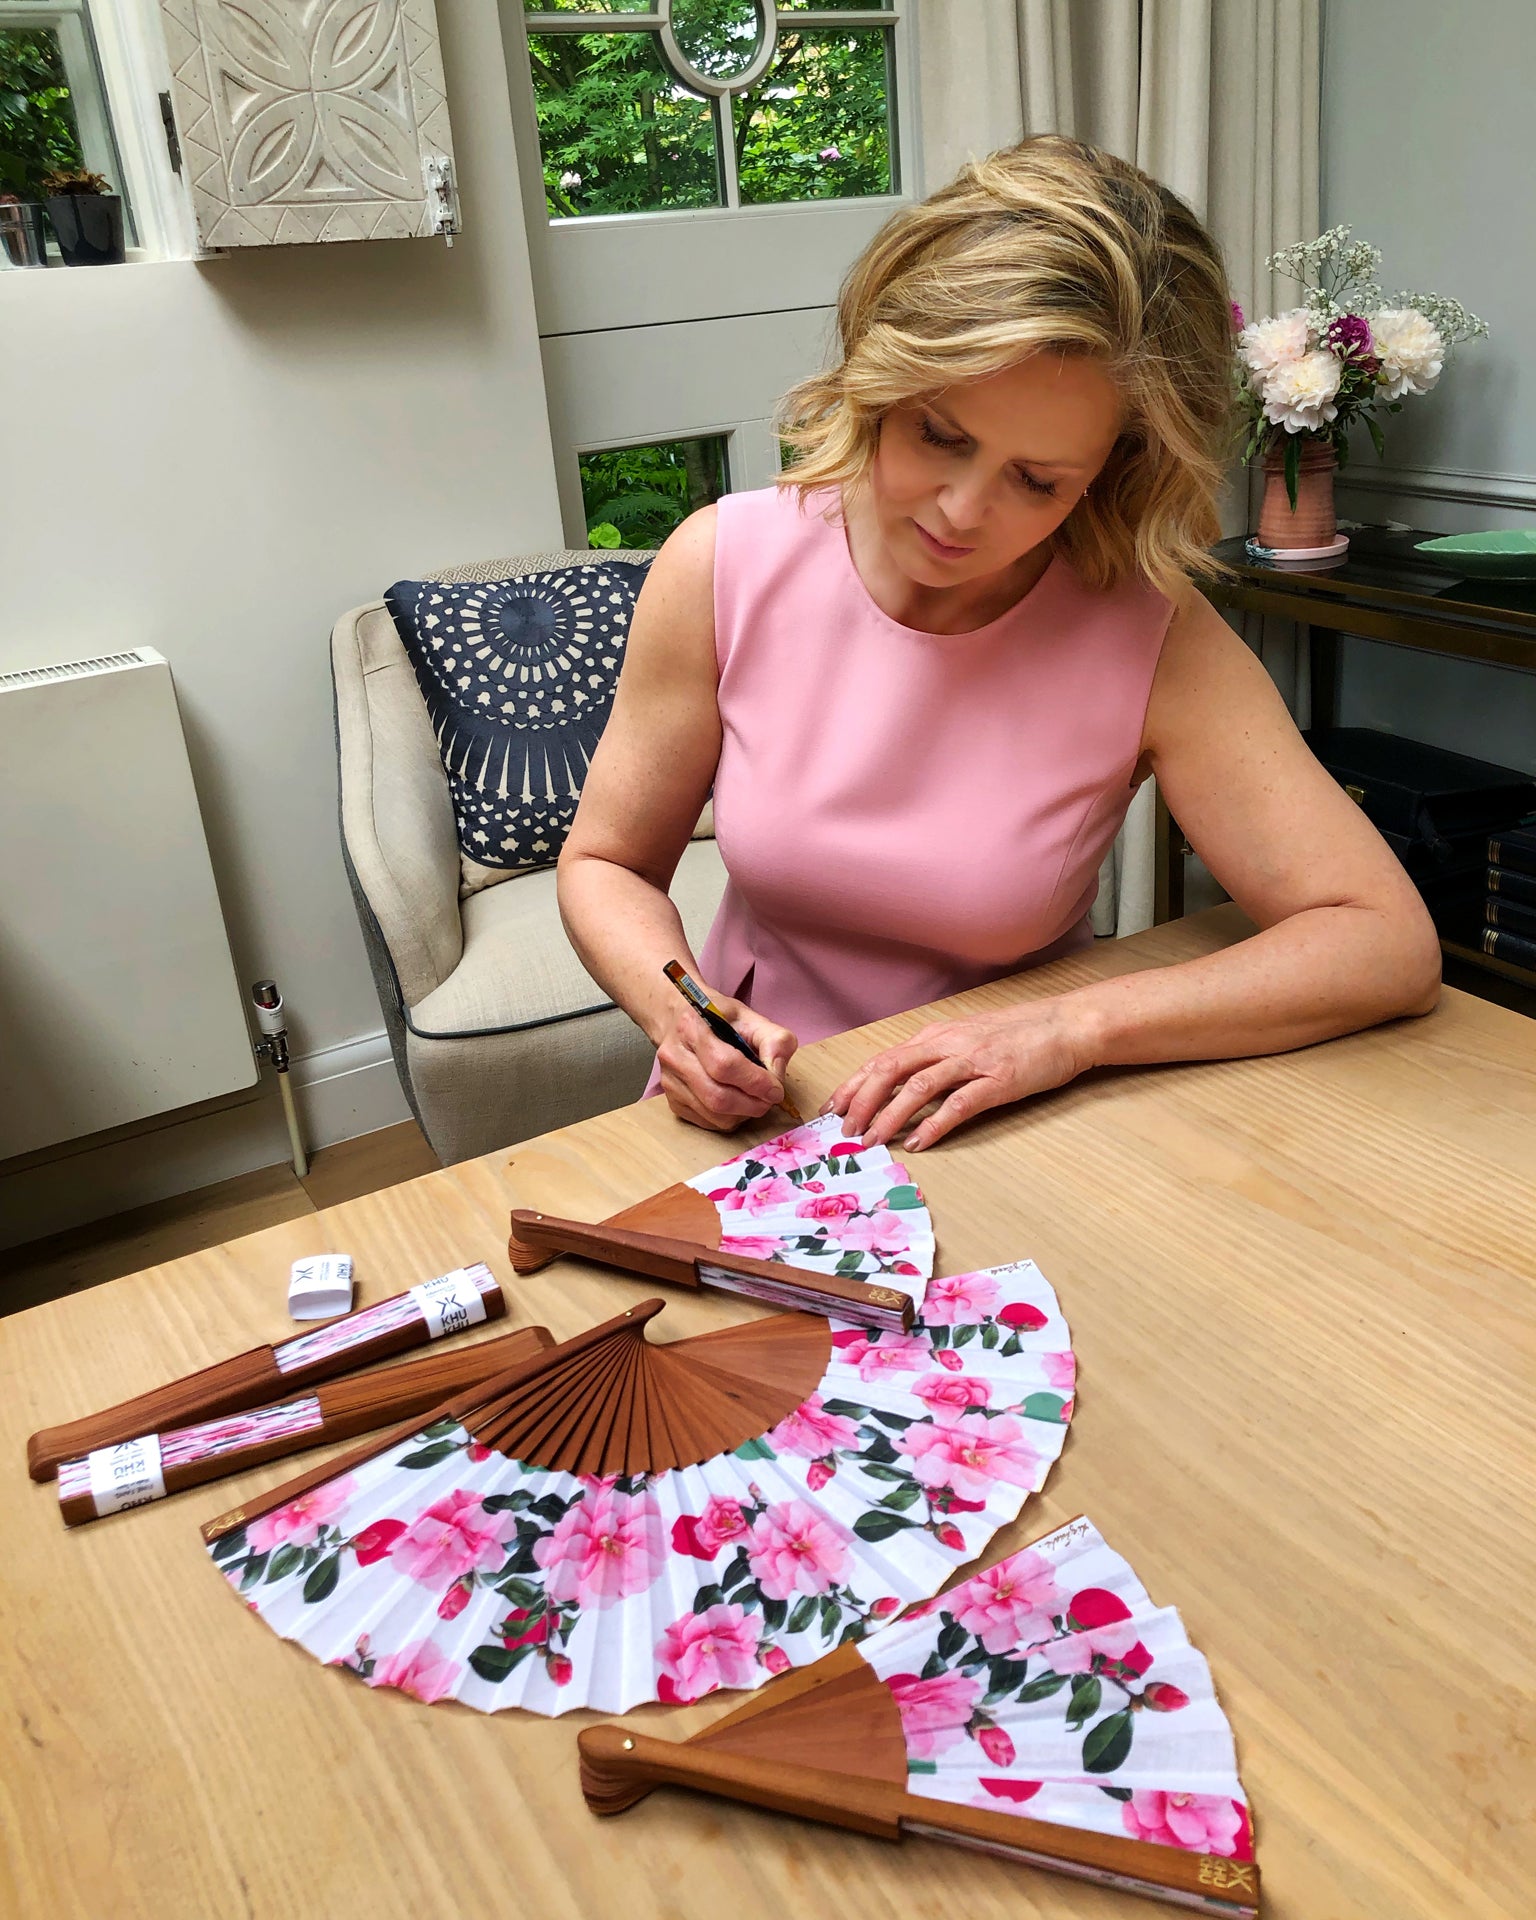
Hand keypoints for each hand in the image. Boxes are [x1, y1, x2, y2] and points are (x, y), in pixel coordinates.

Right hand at [655, 992, 797, 1132]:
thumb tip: (777, 1076)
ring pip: (713, 1115)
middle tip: (769, 1099)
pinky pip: (706, 1122)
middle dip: (752, 1104)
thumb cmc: (715, 1019)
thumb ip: (774, 1041)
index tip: (775, 1089)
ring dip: (743, 1114)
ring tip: (754, 1099)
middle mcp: (674, 1056)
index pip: (724, 1065)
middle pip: (717, 1097)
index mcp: (693, 1027)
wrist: (675, 1020)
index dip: (755, 1082)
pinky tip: (736, 1102)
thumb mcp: (750, 1017)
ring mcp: (669, 1081)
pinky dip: (729, 1118)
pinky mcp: (671, 1101)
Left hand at [826, 1001, 1091, 1149]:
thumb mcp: (969, 1037)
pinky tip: (918, 1142)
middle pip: (889, 1070)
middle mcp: (948, 1044)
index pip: (883, 1059)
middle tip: (844, 1131)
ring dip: (888, 1116)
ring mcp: (972, 1061)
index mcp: (937, 1035)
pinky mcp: (997, 1080)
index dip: (853, 1085)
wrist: (1068, 1025)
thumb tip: (904, 1081)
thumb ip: (937, 1055)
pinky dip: (934, 1124)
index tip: (832, 1109)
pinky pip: (958, 1104)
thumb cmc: (1020, 1034)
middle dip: (860, 1102)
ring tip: (871, 1141)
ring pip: (917, 1088)